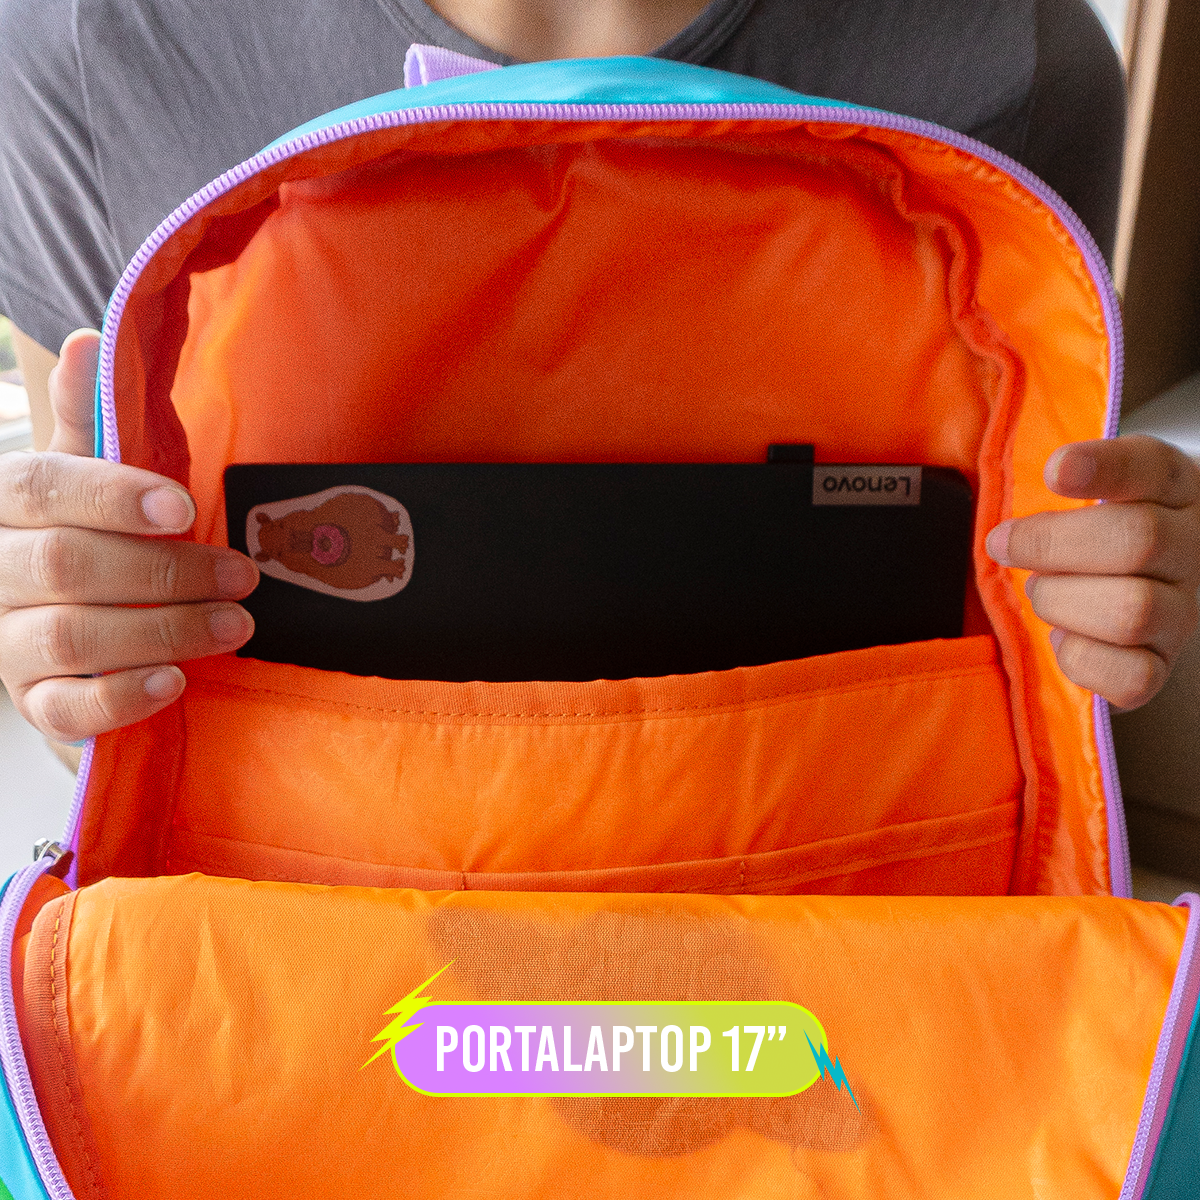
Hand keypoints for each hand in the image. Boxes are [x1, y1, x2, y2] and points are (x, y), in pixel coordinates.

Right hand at [0, 330, 258, 739]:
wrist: (63, 623)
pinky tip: (176, 681)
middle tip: (243, 576)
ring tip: (235, 625)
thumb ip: (88, 416)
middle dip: (166, 571)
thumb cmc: (91, 535)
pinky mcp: (32, 701)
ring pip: (70, 635)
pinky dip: (123, 697)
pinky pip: (66, 710)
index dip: (113, 496)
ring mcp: (5, 642)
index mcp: (6, 503)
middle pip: (67, 565)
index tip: (184, 508)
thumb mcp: (87, 471)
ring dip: (164, 630)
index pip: (43, 489)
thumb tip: (88, 340)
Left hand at [986, 435, 1199, 709]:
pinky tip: (1063, 636)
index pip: (1151, 467)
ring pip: (1133, 610)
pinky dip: (1079, 657)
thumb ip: (1052, 489)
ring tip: (1043, 592)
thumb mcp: (1079, 493)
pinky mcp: (1160, 666)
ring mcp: (1182, 612)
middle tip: (1007, 546)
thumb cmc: (1088, 535)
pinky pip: (1129, 675)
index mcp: (1170, 488)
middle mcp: (1190, 547)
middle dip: (1052, 546)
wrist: (1127, 593)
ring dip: (1061, 601)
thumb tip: (1002, 534)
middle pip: (1139, 540)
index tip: (1054, 472)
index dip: (1102, 467)